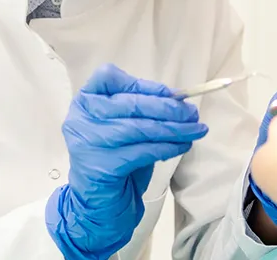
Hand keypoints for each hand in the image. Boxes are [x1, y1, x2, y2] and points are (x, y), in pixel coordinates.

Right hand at [47, 64, 207, 259]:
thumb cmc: (113, 155)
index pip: (108, 77)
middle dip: (167, 108)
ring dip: (174, 128)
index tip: (170, 94)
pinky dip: (168, 147)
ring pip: (139, 128)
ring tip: (196, 129)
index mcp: (83, 100)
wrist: (97, 199)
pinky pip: (143, 151)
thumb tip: (178, 99)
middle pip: (129, 103)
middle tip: (192, 113)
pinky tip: (182, 145)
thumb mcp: (121, 124)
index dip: (142, 84)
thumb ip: (140, 108)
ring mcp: (88, 142)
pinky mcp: (102, 165)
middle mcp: (80, 118)